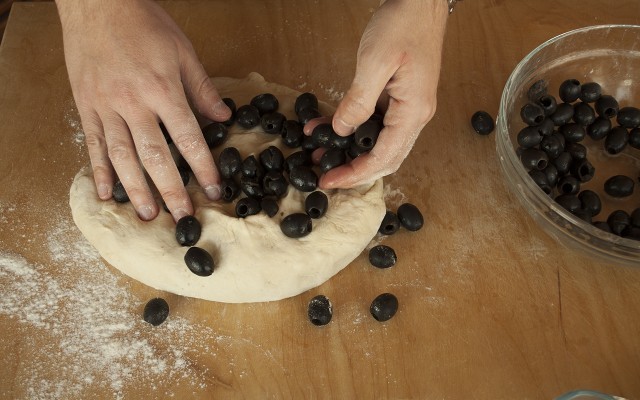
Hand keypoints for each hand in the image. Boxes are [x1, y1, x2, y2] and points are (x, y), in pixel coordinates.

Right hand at [56, 0, 229, 220]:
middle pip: (154, 155)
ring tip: (148, 214)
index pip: (187, 138)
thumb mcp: (183, 51)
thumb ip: (202, 88)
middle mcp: (133, 102)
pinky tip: (106, 193)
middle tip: (182, 216)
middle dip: (170, 189)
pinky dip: (100, 170)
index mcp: (162, 89)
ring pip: (122, 156)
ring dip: (136, 188)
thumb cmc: (144, 23)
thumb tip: (223, 117)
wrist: (97, 2)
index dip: (202, 167)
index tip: (213, 191)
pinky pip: (93, 143)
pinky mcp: (86, 105)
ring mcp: (105, 105)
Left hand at [307, 0, 447, 188]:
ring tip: (320, 155)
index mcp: (414, 112)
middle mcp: (415, 116)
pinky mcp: (398, 98)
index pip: (384, 158)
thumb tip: (342, 130)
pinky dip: (352, 130)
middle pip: (385, 159)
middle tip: (325, 177)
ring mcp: (408, 108)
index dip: (355, 174)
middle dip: (354, 171)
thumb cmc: (404, 25)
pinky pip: (374, 123)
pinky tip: (326, 128)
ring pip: (379, 144)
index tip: (329, 181)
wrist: (420, 1)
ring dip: (351, 153)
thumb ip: (358, 101)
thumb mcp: (375, 62)